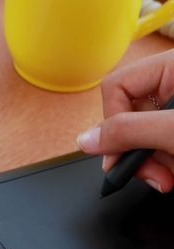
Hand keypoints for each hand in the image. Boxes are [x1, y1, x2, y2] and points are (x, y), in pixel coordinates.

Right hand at [76, 49, 173, 191]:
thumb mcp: (173, 130)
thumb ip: (128, 132)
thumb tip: (85, 140)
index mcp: (171, 67)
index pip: (116, 86)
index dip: (114, 122)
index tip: (122, 151)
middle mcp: (172, 84)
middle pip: (128, 116)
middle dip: (135, 152)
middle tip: (150, 175)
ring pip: (143, 136)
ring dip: (152, 164)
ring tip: (169, 179)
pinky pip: (160, 145)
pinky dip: (166, 164)